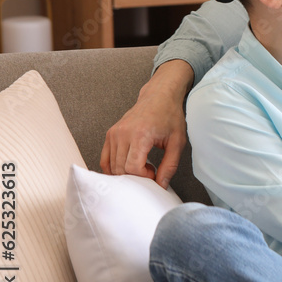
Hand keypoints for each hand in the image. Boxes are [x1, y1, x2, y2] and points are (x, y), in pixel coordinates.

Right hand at [100, 60, 192, 187]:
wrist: (159, 96)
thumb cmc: (170, 116)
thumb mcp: (177, 142)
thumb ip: (170, 166)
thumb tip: (161, 185)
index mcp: (141, 134)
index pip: (132, 167)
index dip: (143, 177)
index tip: (153, 172)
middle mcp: (123, 133)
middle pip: (120, 169)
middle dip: (135, 177)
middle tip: (149, 171)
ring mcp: (114, 133)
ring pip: (111, 166)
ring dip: (125, 173)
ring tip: (141, 165)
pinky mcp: (110, 134)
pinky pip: (105, 159)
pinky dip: (113, 168)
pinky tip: (127, 167)